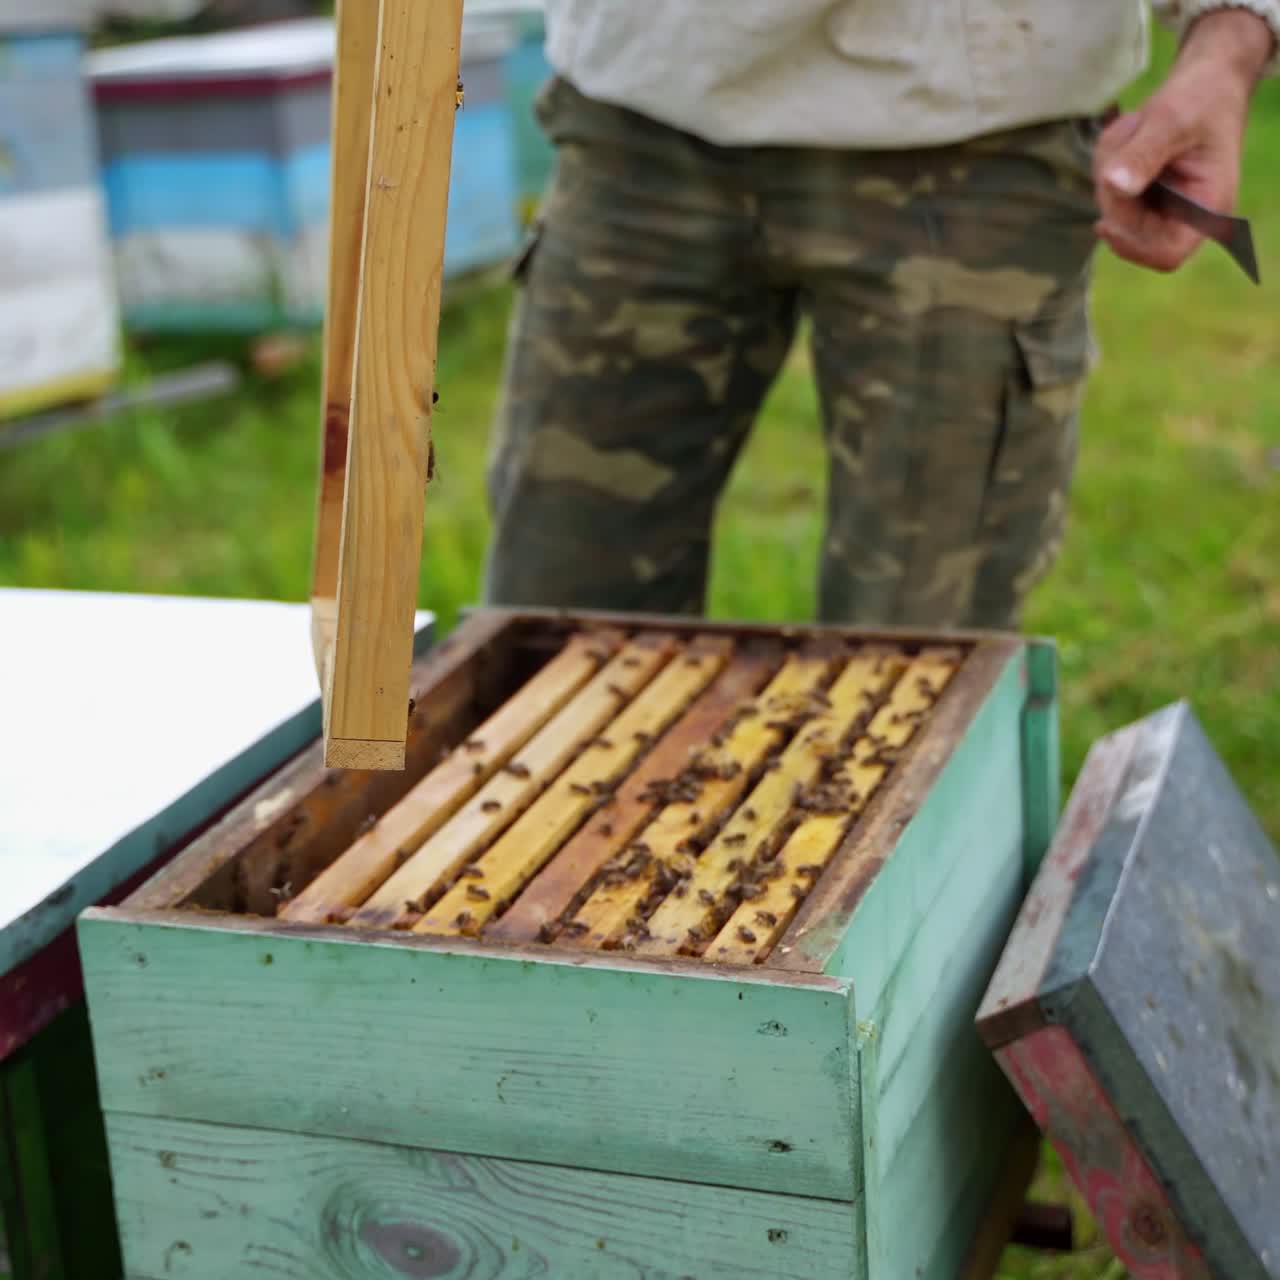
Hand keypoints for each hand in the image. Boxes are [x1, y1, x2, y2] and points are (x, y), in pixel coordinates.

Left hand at [1094, 9, 1273, 272]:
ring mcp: (1159, 202)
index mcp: (1206, 207)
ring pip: (1111, 205)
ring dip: (1111, 162)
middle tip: (1128, 136)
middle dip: (1116, 188)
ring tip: (1137, 124)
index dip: (1132, 245)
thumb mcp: (1173, 118)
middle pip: (1128, 229)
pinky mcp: (1140, 190)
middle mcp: (1183, 212)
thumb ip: (1144, 154)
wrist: (1207, 75)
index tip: (1105, 222)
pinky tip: (1131, 129)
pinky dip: (1109, 156)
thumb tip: (1114, 186)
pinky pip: (1107, 186)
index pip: (1166, 254)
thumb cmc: (1203, 95)